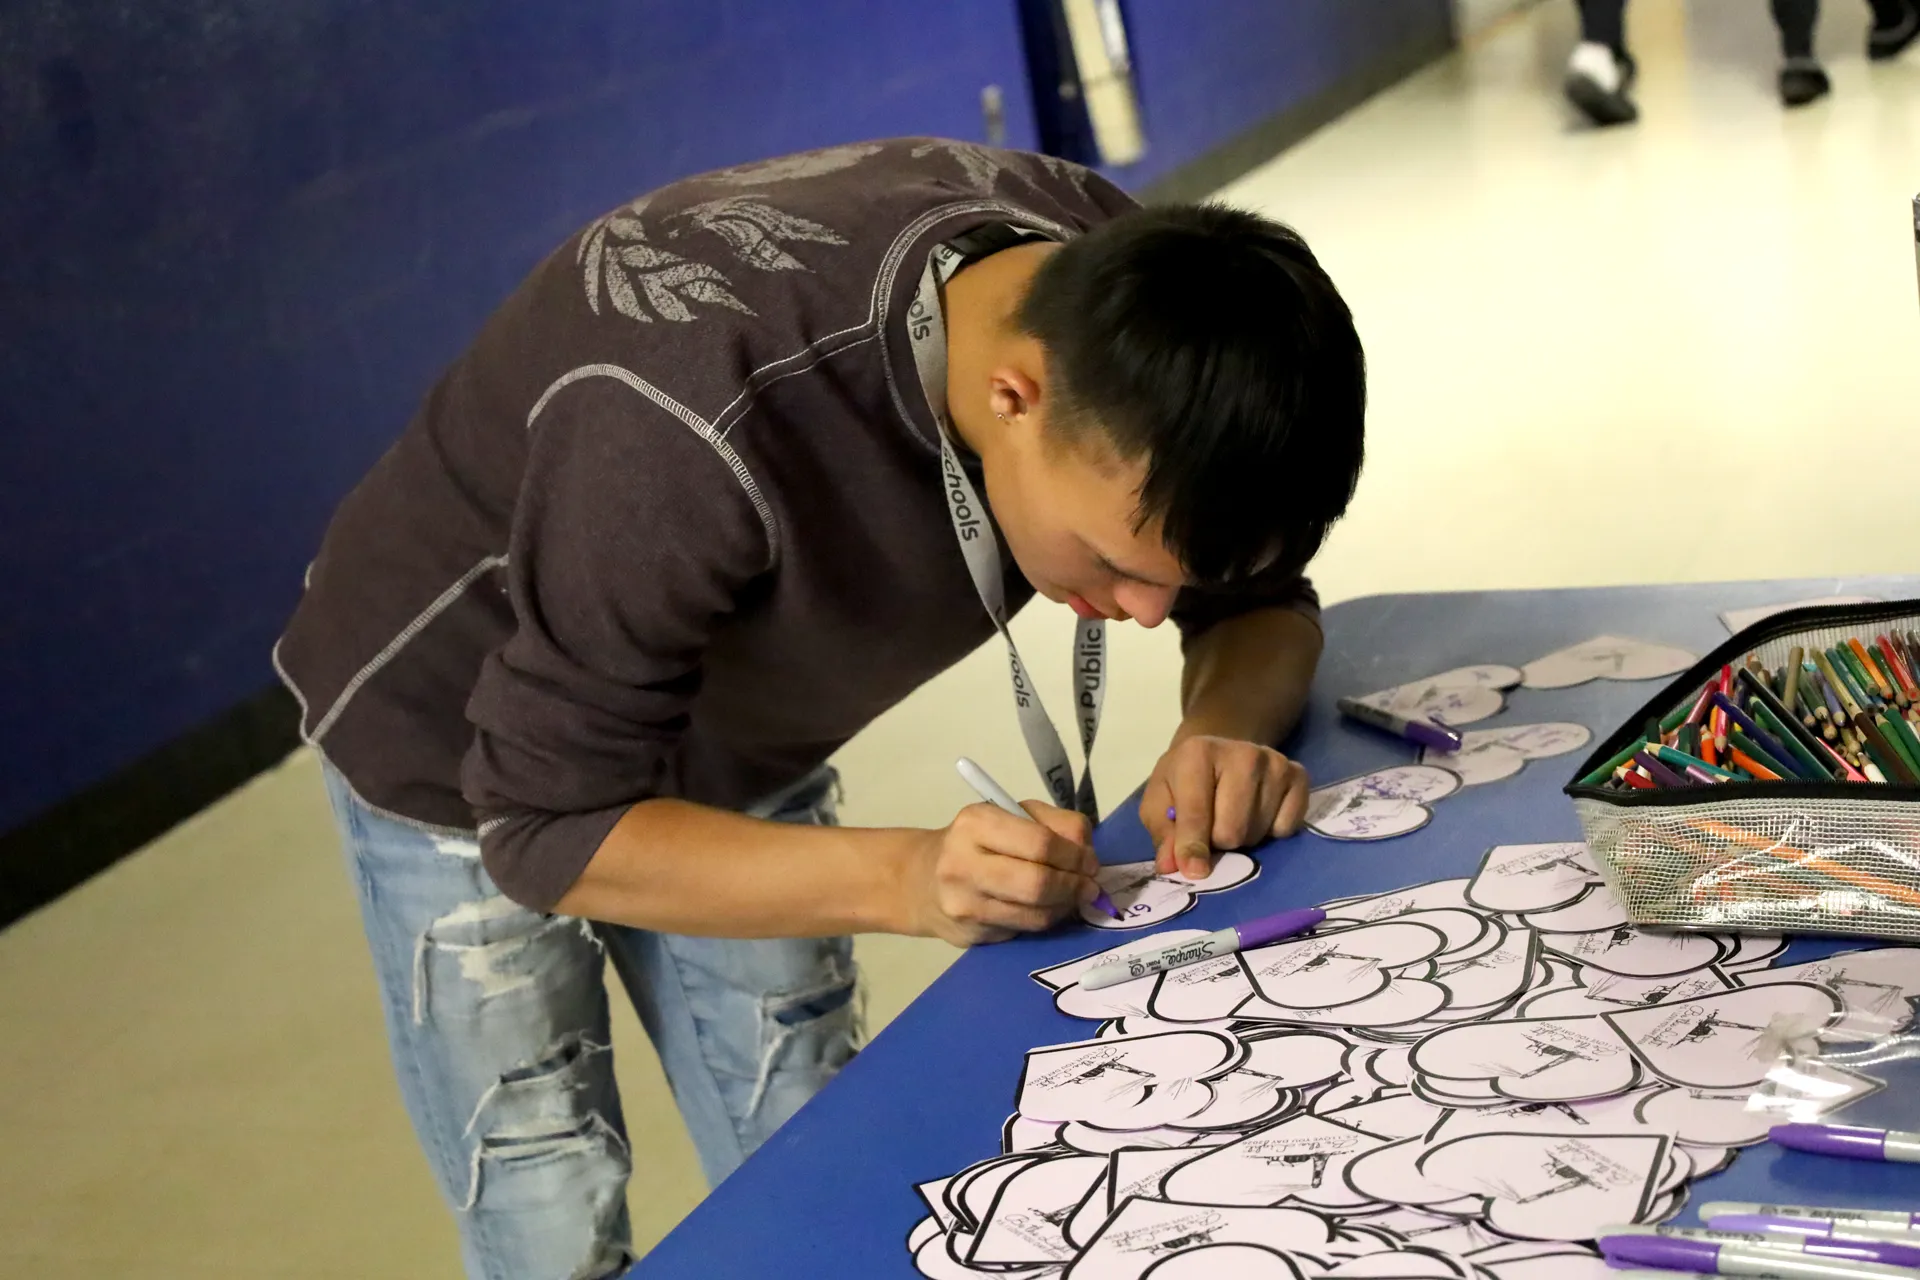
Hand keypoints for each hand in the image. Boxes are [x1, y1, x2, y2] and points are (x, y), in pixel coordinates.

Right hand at [898, 801, 1101, 946]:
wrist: (920, 880)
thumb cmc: (975, 842)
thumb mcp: (1009, 816)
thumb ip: (1054, 825)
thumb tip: (1089, 855)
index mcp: (976, 823)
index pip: (1040, 843)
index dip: (1076, 855)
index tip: (1090, 862)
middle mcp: (963, 863)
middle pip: (1039, 883)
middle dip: (1075, 885)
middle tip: (1089, 885)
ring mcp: (964, 903)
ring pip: (1037, 913)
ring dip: (1066, 907)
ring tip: (1072, 897)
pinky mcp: (970, 934)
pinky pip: (1025, 929)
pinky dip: (1046, 919)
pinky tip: (1046, 908)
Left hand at [1139, 735, 1309, 879]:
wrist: (1219, 754)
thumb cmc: (1184, 782)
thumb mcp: (1159, 803)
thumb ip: (1164, 834)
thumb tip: (1173, 866)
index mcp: (1197, 754)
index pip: (1196, 812)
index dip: (1192, 847)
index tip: (1194, 872)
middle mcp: (1243, 754)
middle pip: (1232, 831)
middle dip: (1218, 842)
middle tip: (1211, 828)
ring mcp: (1276, 763)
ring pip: (1258, 833)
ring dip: (1243, 837)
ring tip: (1233, 817)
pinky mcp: (1299, 776)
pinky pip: (1286, 828)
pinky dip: (1271, 832)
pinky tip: (1258, 814)